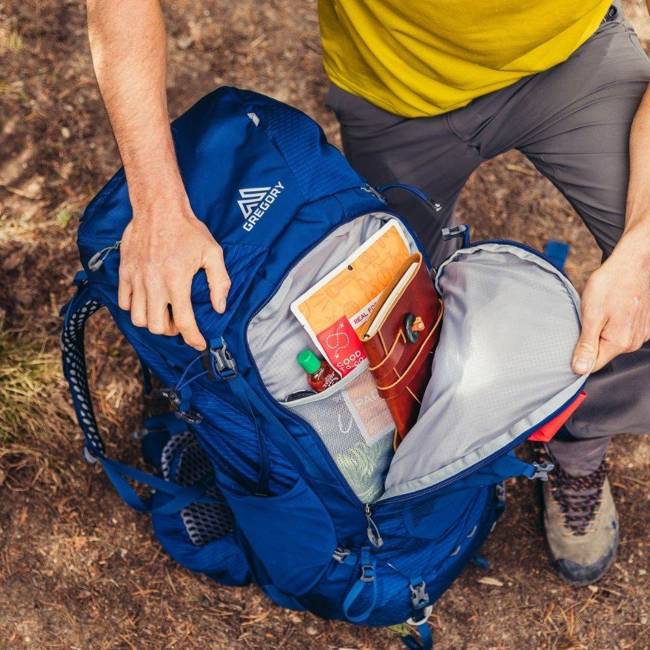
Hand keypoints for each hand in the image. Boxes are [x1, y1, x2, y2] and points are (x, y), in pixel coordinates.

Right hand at [118, 197, 230, 349]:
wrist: (158, 208)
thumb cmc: (188, 230)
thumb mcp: (213, 253)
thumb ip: (219, 282)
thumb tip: (220, 307)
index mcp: (177, 281)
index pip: (184, 322)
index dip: (193, 338)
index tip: (199, 344)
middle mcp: (154, 284)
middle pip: (157, 326)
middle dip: (171, 331)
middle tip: (179, 321)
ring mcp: (136, 279)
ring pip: (138, 319)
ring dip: (152, 322)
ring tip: (163, 312)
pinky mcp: (124, 272)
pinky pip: (123, 303)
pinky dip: (134, 308)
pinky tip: (147, 300)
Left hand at [572, 233, 649, 374]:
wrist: (633, 262)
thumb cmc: (611, 284)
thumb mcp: (591, 314)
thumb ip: (586, 344)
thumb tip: (580, 370)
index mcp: (620, 342)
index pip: (593, 365)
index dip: (578, 357)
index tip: (570, 342)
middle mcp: (633, 342)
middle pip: (602, 353)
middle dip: (589, 340)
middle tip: (586, 318)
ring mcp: (640, 334)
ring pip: (611, 342)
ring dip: (600, 331)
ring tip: (600, 311)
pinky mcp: (642, 325)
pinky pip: (621, 332)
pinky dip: (612, 324)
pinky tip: (611, 309)